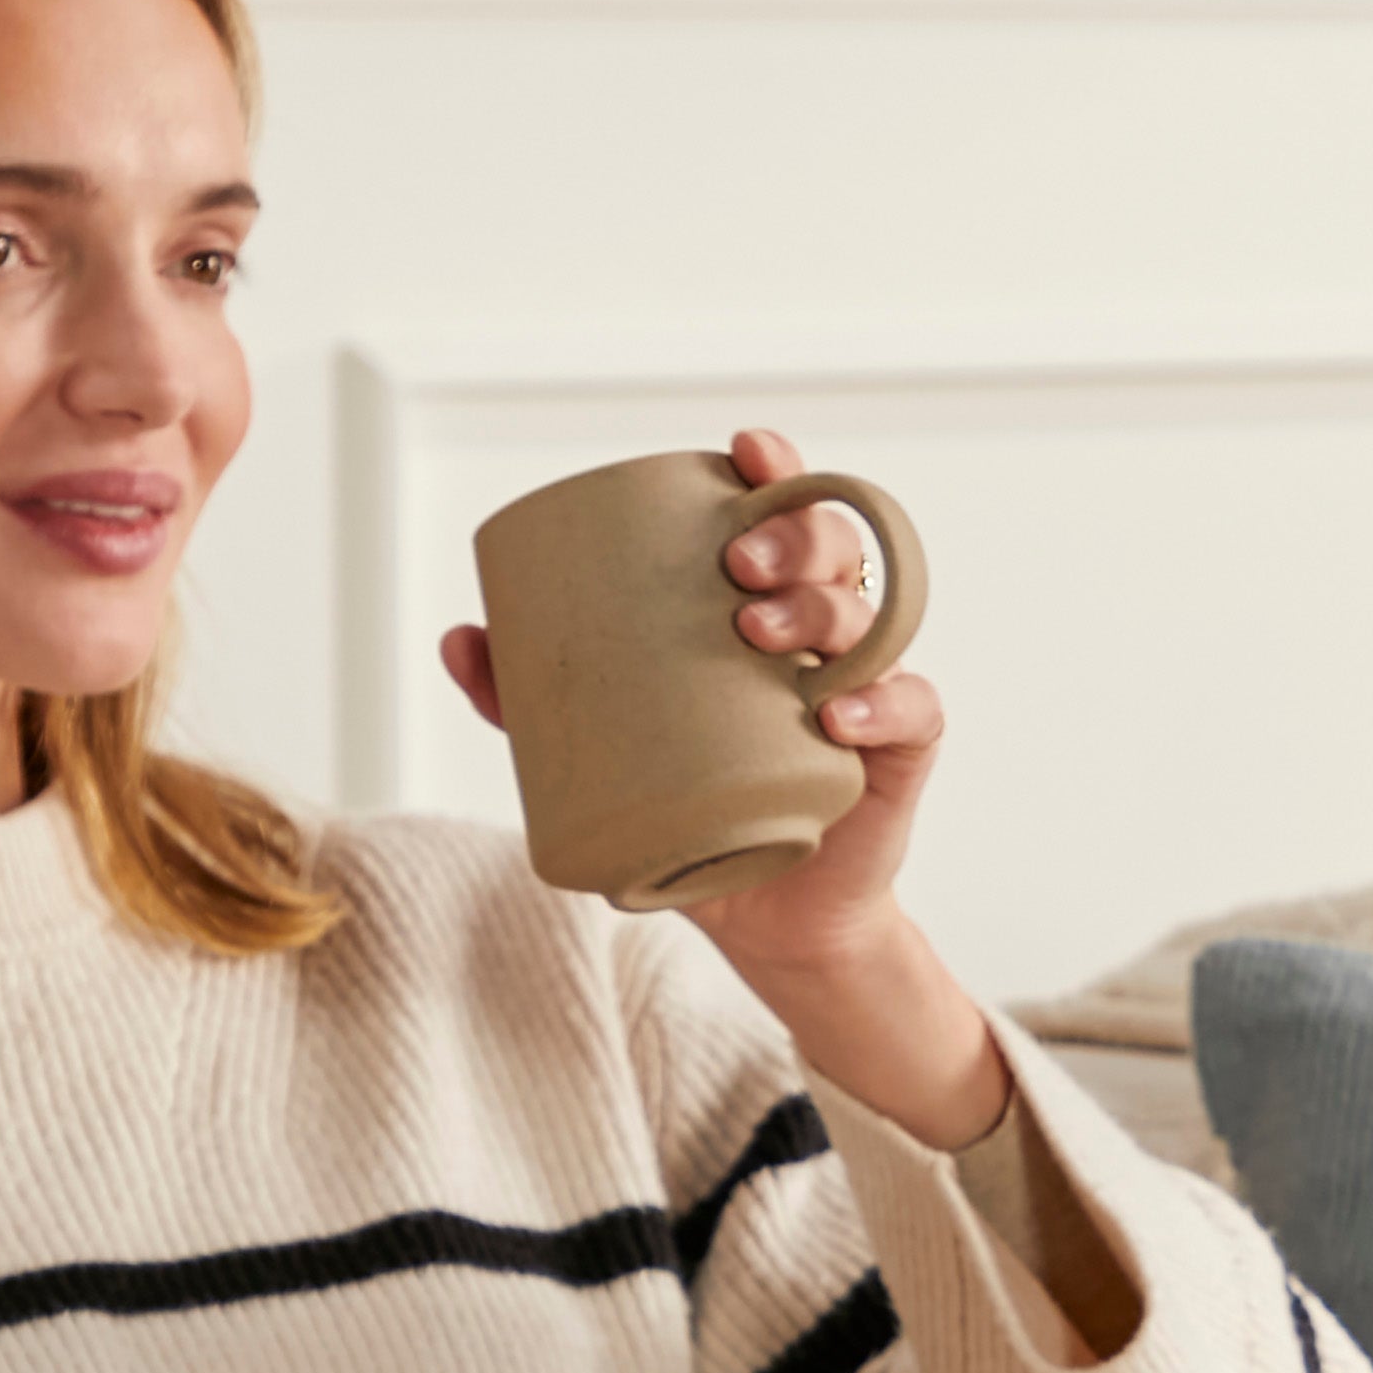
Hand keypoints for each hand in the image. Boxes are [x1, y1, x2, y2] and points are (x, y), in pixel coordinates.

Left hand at [439, 424, 943, 981]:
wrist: (765, 919)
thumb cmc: (694, 815)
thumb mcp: (604, 755)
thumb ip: (535, 700)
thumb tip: (459, 640)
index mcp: (767, 607)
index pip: (785, 513)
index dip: (776, 469)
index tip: (740, 454)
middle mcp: (827, 634)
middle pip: (832, 548)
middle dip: (792, 533)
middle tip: (734, 562)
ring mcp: (868, 688)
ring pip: (869, 617)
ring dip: (820, 608)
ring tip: (761, 630)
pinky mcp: (899, 755)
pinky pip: (913, 710)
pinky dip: (881, 704)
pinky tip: (838, 714)